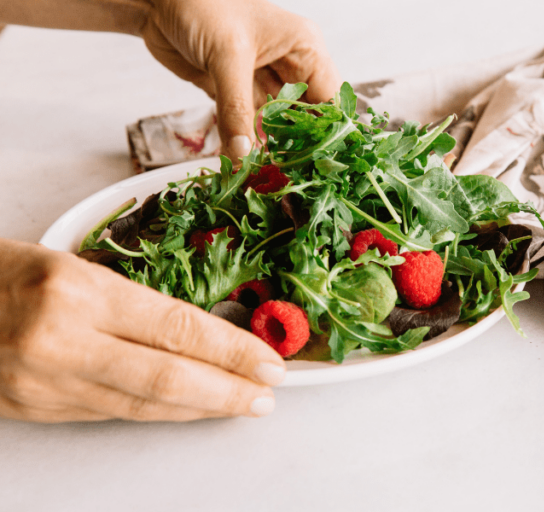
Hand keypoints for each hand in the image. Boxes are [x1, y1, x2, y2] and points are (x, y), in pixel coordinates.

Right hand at [0, 239, 285, 422]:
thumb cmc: (1, 273)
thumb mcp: (71, 267)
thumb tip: (198, 334)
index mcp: (77, 292)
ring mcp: (45, 383)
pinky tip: (188, 410)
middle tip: (268, 394)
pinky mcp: (35, 410)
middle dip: (228, 390)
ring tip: (240, 404)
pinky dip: (159, 413)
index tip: (269, 360)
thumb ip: (130, 304)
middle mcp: (62, 342)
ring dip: (200, 409)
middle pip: (168, 377)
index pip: (177, 327)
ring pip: (143, 405)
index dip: (232, 349)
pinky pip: (113, 414)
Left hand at [141, 0, 341, 158]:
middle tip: (293, 177)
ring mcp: (263, 80)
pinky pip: (249, 126)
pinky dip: (247, 145)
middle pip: (306, 117)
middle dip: (299, 146)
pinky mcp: (237, 93)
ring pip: (278, 125)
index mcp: (304, 47)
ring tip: (271, 176)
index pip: (329, 98)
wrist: (155, 0)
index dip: (327, 132)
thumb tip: (243, 156)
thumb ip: (237, 109)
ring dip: (273, 150)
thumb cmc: (200, 5)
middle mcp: (289, 65)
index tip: (320, 163)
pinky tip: (248, 165)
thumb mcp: (227, 56)